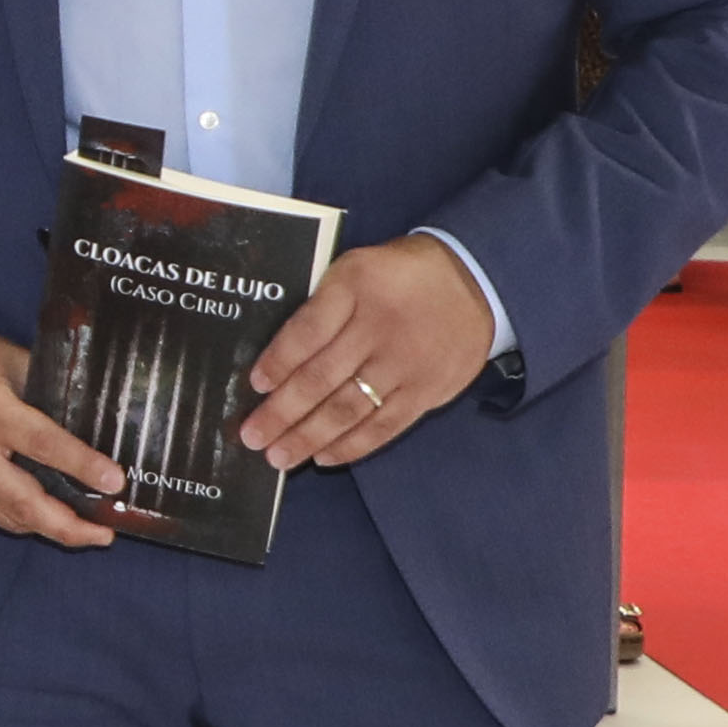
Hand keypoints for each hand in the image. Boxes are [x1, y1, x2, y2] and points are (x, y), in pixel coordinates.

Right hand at [0, 315, 129, 550]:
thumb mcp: (12, 360)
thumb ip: (49, 394)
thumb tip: (94, 425)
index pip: (41, 443)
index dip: (81, 466)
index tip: (115, 483)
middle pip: (23, 501)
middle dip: (69, 526)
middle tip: (105, 532)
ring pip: (9, 516)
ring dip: (50, 529)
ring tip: (87, 531)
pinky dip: (25, 519)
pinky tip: (50, 516)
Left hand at [237, 236, 499, 471]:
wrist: (474, 280)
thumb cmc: (397, 277)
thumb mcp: (355, 270)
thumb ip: (321, 307)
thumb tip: (276, 360)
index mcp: (355, 287)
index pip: (307, 331)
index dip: (278, 362)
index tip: (256, 386)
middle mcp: (379, 327)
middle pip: (321, 378)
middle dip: (282, 413)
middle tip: (253, 438)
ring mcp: (405, 363)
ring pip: (349, 408)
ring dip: (309, 436)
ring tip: (279, 457)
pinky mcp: (427, 390)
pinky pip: (384, 425)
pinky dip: (352, 445)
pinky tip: (323, 457)